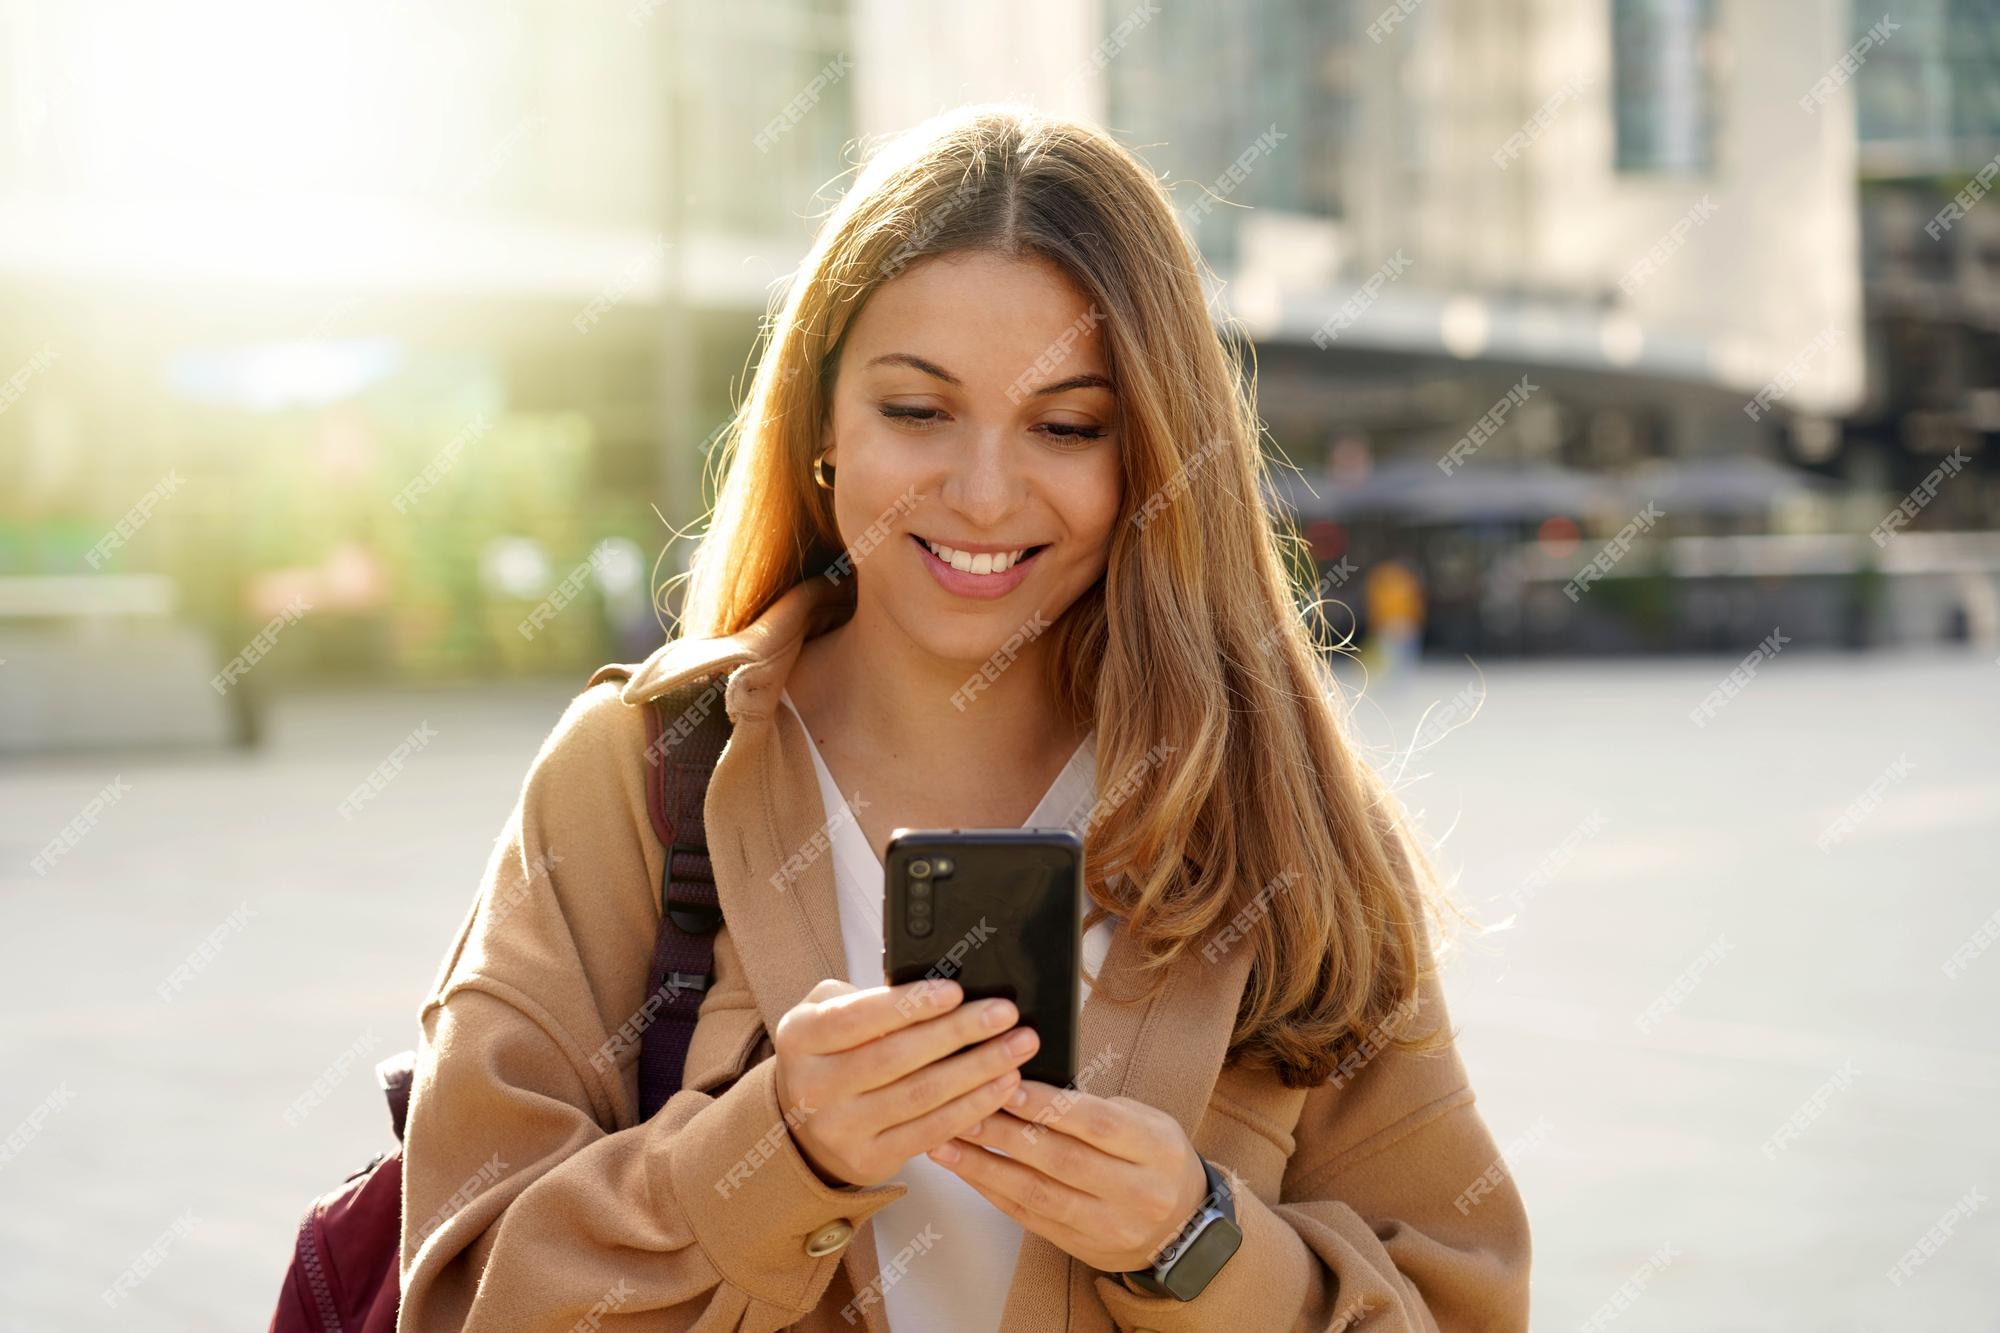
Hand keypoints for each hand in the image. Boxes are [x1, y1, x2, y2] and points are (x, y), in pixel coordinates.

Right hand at [771, 977, 1042, 1187]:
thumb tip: (941, 992)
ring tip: (1017, 1047)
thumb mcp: (832, 1012)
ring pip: (921, 1096)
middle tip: (1005, 1015)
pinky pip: (931, 1131)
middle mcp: (812, 1087)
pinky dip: (972, 1107)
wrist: (806, 1123)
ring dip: (978, 1070)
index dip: (911, 1005)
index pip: (858, 1017)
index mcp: (800, 1037)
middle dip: (959, 1033)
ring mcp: (839, 1129)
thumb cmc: (834, 1051)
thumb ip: (872, 998)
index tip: (957, 992)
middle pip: (897, 1056)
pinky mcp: (868, 1160)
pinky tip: (1002, 1085)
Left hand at [925, 1079, 1211, 1275]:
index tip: (1007, 1084)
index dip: (1048, 1105)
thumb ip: (1095, 1109)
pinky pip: (1028, 1217)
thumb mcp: (1146, 1122)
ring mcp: (1107, 1224)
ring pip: (1037, 1194)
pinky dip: (992, 1191)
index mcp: (1154, 1148)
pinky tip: (964, 1171)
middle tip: (962, 1110)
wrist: (1182, 1228)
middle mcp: (1135, 1190)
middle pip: (1061, 1160)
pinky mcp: (1080, 1245)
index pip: (1097, 1123)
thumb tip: (1027, 1085)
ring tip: (945, 1143)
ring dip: (985, 1166)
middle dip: (1005, 1134)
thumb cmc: (1153, 1159)